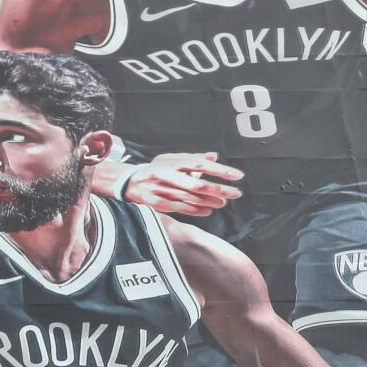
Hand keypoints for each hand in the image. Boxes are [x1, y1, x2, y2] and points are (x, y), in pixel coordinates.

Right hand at [124, 152, 243, 216]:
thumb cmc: (155, 169)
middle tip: (236, 193)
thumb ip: (193, 158)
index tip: (237, 175)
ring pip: (192, 198)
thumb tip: (214, 156)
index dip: (220, 171)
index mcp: (173, 162)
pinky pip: (182, 208)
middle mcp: (168, 175)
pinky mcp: (158, 203)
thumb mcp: (171, 159)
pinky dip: (197, 210)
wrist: (129, 182)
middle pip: (198, 184)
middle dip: (219, 190)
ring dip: (210, 201)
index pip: (201, 165)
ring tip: (224, 202)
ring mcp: (163, 190)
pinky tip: (209, 210)